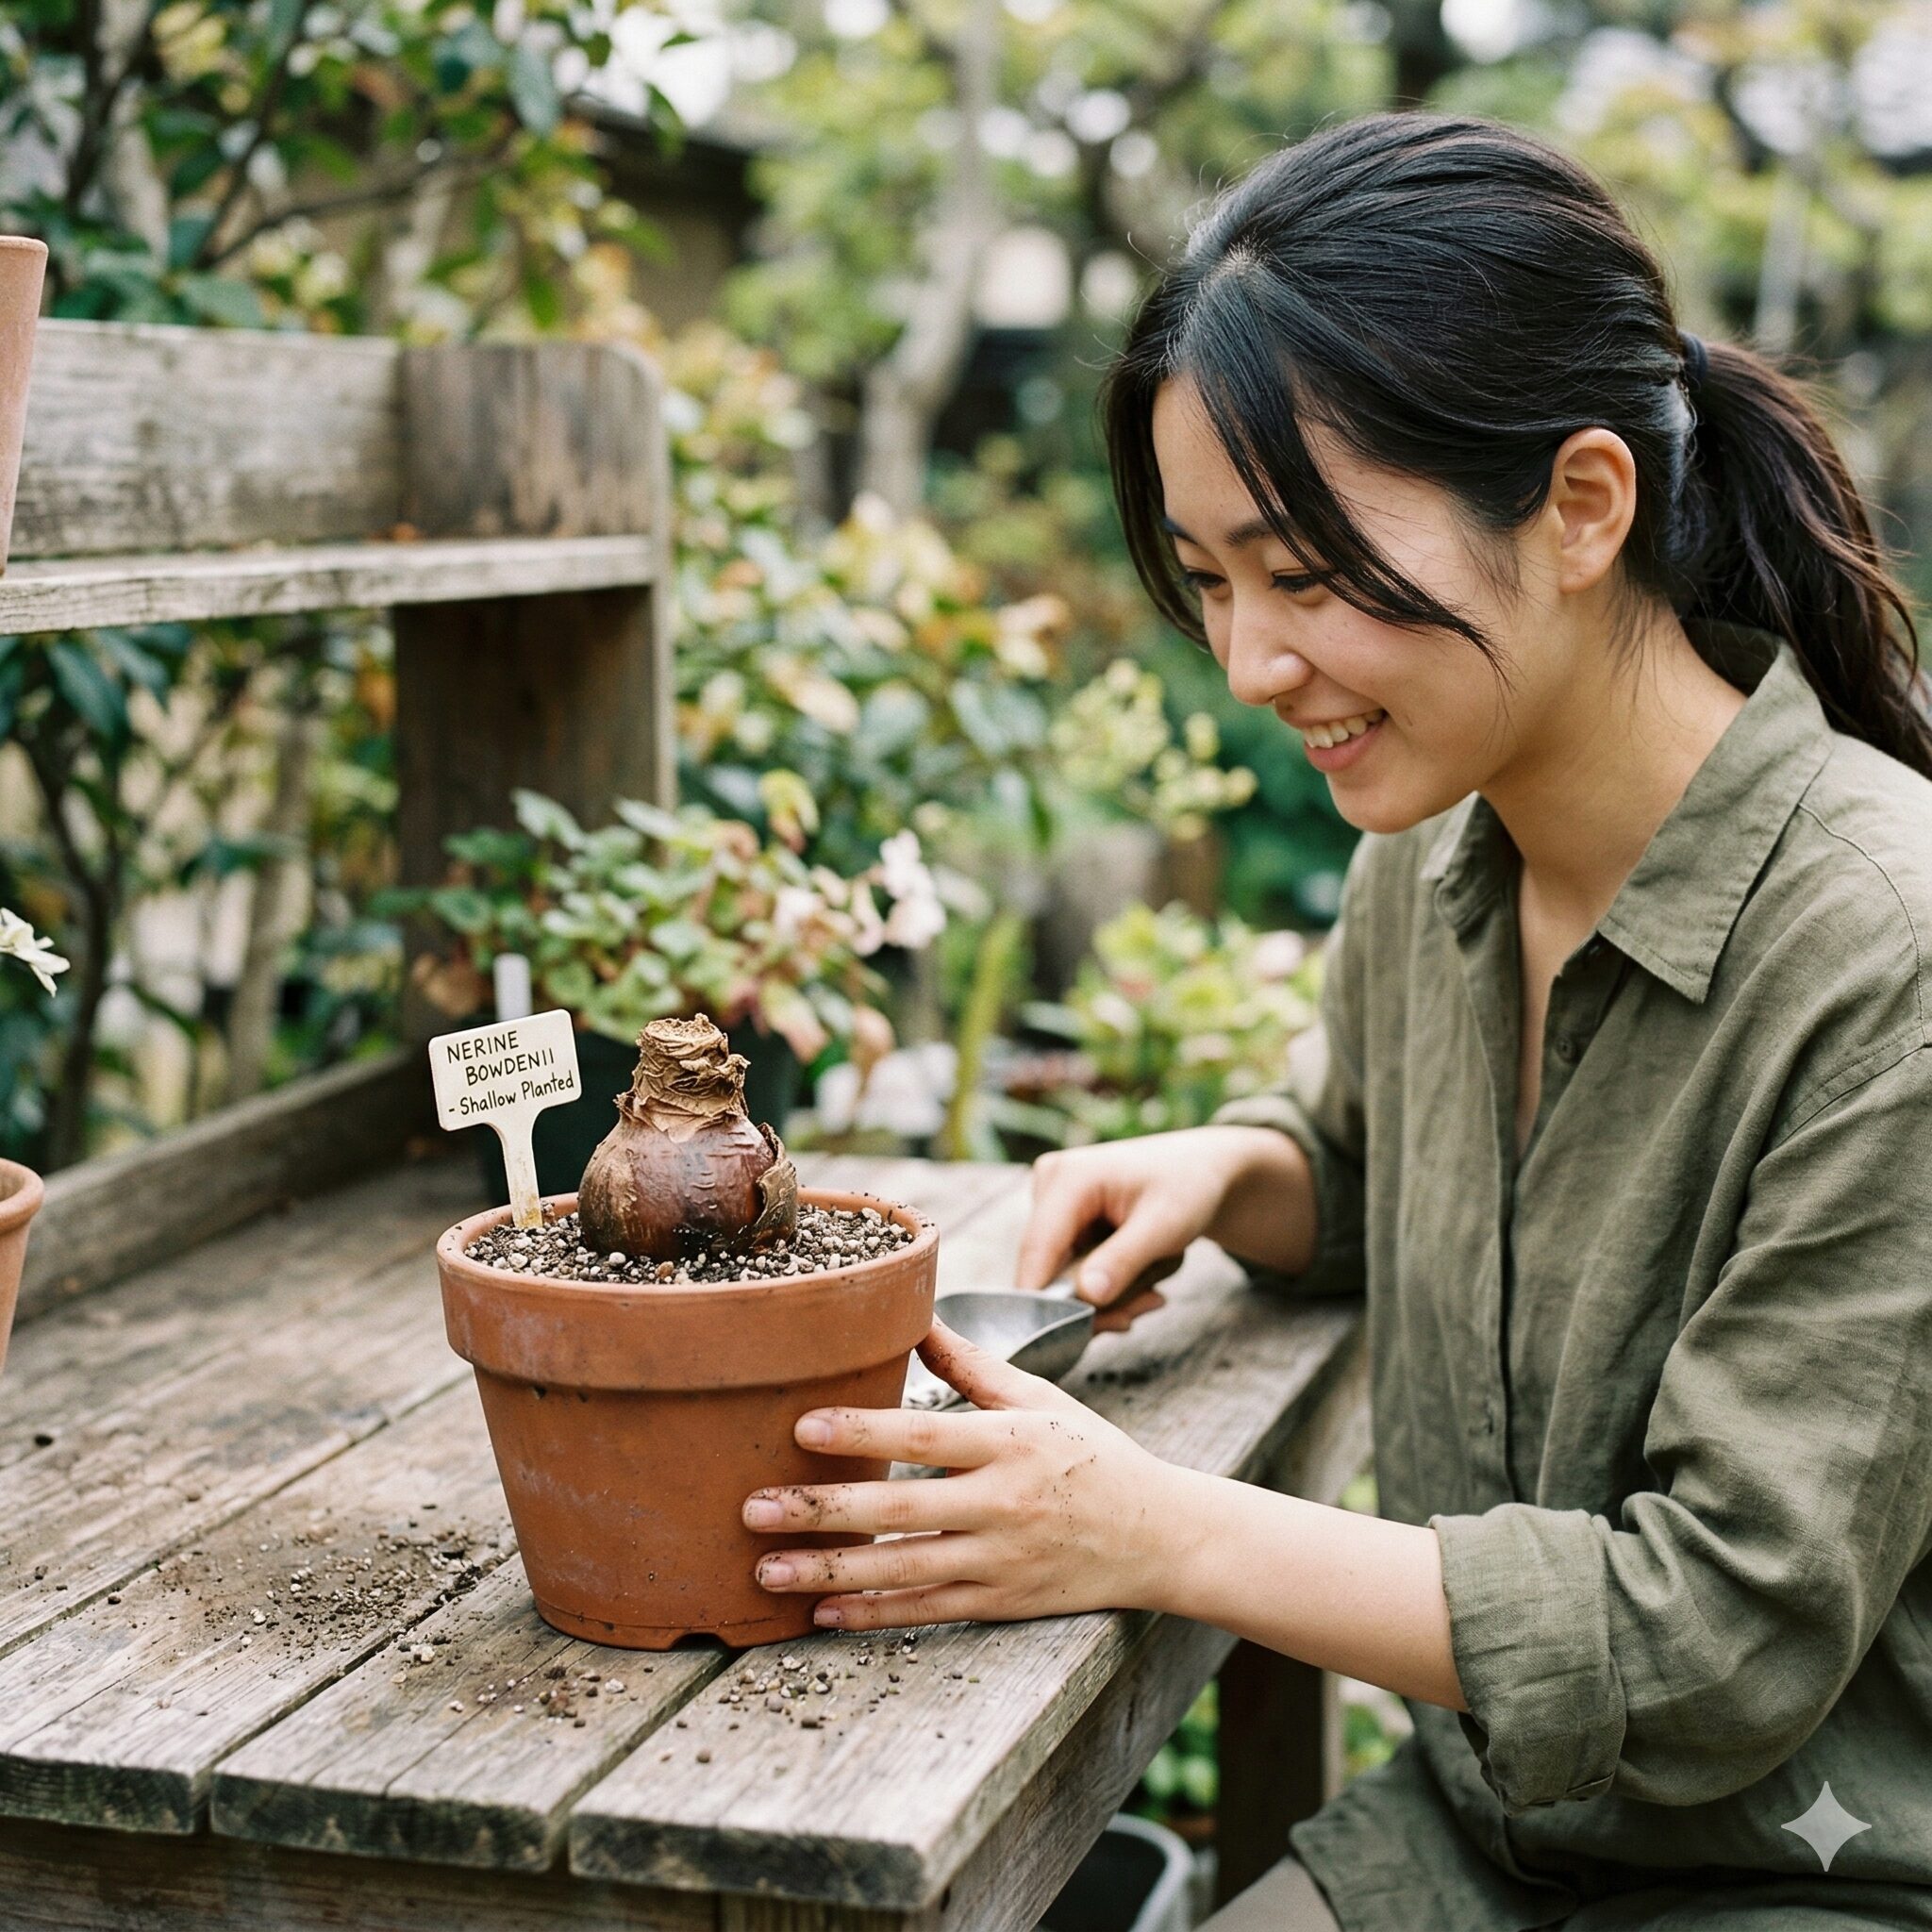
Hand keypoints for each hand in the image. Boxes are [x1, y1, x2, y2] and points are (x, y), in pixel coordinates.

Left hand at [742, 1317, 1189, 1631]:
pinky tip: (821, 1612)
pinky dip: (873, 1614)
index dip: (861, 1432)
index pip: (923, 1436)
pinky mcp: (1002, 1602)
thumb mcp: (1040, 1400)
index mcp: (1010, 1442)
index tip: (801, 1428)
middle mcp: (1003, 1503)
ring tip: (765, 1570)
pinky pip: (927, 1611)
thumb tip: (918, 1314)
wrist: (1161, 1537)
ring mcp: (1001, 1560)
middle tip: (752, 1508)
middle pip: (899, 1508)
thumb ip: (973, 1366)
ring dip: (831, 1570)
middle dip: (822, 1510)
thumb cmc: (1094, 1456)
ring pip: (903, 1569)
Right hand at [1016, 1125, 1285, 1307]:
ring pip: (1059, 1276)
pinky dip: (1103, 1286)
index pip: (1037, 1250)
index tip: (1082, 1334)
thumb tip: (1086, 1296)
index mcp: (1067, 1177)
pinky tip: (1139, 1286)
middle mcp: (1049, 1185)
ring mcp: (1053, 1203)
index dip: (1045, 1301)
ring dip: (1103, 1299)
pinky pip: (1070, 1270)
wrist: (1203, 1168)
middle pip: (1047, 1269)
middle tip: (1138, 1316)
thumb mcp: (1165, 1224)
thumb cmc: (1189, 1186)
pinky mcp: (1063, 1220)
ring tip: (1150, 1297)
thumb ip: (1124, 1259)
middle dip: (1091, 1303)